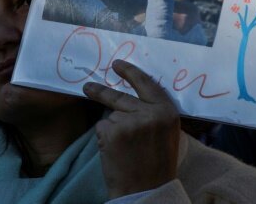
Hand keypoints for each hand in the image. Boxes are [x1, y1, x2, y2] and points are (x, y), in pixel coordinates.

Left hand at [82, 59, 180, 198]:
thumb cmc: (157, 167)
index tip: (117, 64)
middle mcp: (150, 113)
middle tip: (88, 87)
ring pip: (111, 115)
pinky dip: (104, 139)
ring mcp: (130, 121)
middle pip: (121, 96)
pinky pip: (102, 127)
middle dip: (101, 91)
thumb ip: (155, 115)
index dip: (131, 72)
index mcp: (167, 112)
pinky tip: (114, 153)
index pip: (147, 84)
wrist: (147, 191)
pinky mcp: (112, 131)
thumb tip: (136, 98)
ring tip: (122, 150)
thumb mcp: (167, 135)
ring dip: (112, 129)